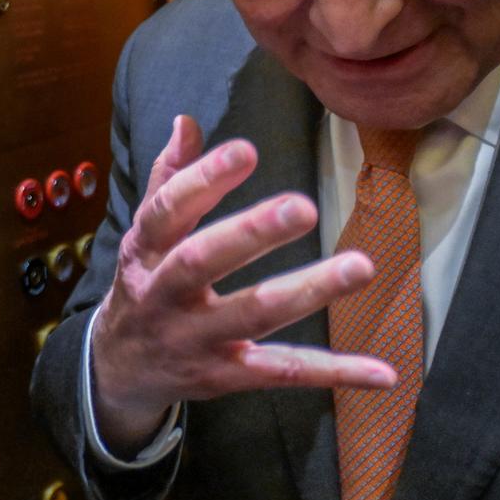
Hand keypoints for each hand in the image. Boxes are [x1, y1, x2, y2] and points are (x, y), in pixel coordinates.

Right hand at [90, 114, 396, 455]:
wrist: (117, 370)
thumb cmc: (145, 283)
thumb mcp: (145, 233)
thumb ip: (169, 177)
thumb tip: (187, 122)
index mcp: (145, 250)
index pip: (168, 210)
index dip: (204, 180)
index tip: (246, 150)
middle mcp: (164, 295)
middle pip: (204, 262)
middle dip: (253, 234)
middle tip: (304, 205)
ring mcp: (196, 340)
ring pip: (254, 316)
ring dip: (308, 290)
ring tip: (361, 266)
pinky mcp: (226, 377)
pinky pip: (282, 372)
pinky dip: (333, 371)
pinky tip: (382, 371)